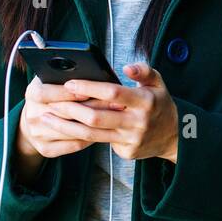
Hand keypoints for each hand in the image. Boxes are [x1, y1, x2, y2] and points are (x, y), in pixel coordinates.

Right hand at [15, 77, 121, 172]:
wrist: (33, 120)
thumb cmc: (50, 94)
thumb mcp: (51, 79)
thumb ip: (63, 72)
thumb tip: (85, 66)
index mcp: (32, 94)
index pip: (48, 93)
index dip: (68, 93)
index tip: (88, 92)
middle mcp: (32, 115)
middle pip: (64, 112)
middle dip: (92, 107)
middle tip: (115, 104)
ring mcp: (38, 134)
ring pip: (71, 131)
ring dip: (95, 124)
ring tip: (114, 117)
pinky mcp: (46, 149)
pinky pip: (73, 145)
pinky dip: (89, 139)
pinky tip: (102, 131)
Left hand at [50, 63, 179, 163]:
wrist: (174, 137)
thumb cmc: (159, 104)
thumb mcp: (159, 83)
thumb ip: (143, 71)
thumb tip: (126, 67)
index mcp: (145, 101)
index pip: (113, 93)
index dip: (89, 88)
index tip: (69, 83)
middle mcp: (138, 122)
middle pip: (97, 117)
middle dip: (71, 109)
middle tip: (51, 102)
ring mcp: (131, 140)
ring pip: (92, 135)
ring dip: (66, 127)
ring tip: (47, 119)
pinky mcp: (126, 152)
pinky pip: (100, 143)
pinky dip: (81, 137)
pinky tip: (64, 130)